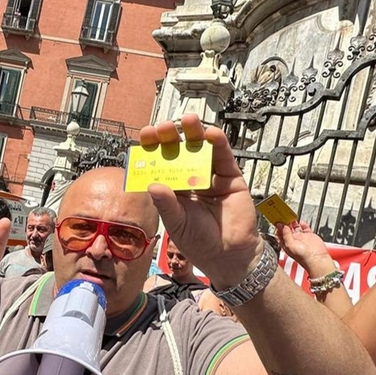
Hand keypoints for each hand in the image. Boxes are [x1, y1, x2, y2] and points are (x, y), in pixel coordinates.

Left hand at [140, 114, 259, 288]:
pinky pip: (223, 156)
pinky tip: (210, 134)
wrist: (229, 254)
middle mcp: (190, 178)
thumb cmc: (200, 241)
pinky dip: (218, 143)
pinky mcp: (230, 176)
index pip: (159, 164)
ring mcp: (210, 175)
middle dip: (171, 137)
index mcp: (173, 188)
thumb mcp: (177, 224)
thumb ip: (166, 205)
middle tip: (163, 126)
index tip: (145, 137)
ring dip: (194, 133)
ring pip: (201, 149)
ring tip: (188, 120)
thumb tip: (152, 185)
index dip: (153, 149)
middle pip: (178, 151)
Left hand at [275, 221, 336, 275]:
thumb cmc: (303, 257)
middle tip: (284, 216)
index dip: (279, 227)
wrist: (316, 258)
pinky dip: (303, 224)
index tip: (277, 220)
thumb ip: (286, 235)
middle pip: (287, 229)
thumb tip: (282, 226)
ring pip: (295, 227)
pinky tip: (301, 222)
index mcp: (287, 244)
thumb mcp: (290, 245)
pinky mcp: (309, 235)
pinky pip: (305, 227)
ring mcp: (301, 238)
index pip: (280, 234)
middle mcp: (293, 241)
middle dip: (285, 223)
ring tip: (291, 216)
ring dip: (293, 222)